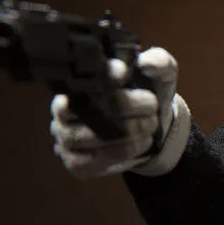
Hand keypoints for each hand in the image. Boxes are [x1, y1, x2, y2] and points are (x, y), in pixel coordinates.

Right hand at [50, 47, 190, 178]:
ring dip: (128, 132)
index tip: (124, 74)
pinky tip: (141, 143)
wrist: (154, 128)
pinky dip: (122, 153)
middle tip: (152, 106)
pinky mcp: (76, 163)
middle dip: (126, 107)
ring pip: (90, 137)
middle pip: (89, 109)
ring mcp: (66, 138)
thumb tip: (147, 64)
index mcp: (77, 84)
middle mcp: (63, 110)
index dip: (102, 76)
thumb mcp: (159, 75)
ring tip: (150, 125)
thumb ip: (159, 62)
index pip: (80, 78)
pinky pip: (92, 162)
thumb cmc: (148, 95)